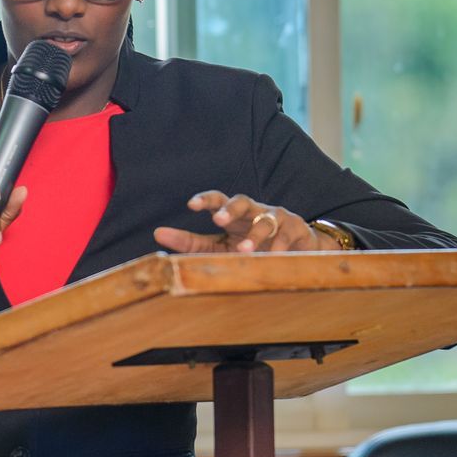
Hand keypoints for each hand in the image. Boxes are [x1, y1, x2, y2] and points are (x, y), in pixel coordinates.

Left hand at [153, 190, 338, 254]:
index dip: (205, 200)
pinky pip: (287, 236)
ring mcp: (277, 218)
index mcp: (233, 214)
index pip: (217, 200)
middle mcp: (254, 210)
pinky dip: (280, 247)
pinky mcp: (297, 229)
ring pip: (265, 221)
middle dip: (230, 209)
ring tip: (244, 250)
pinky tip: (275, 257)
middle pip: (241, 201)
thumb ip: (191, 242)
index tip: (191, 205)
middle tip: (218, 220)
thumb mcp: (220, 246)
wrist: (298, 251)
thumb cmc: (251, 247)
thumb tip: (158, 233)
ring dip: (255, 235)